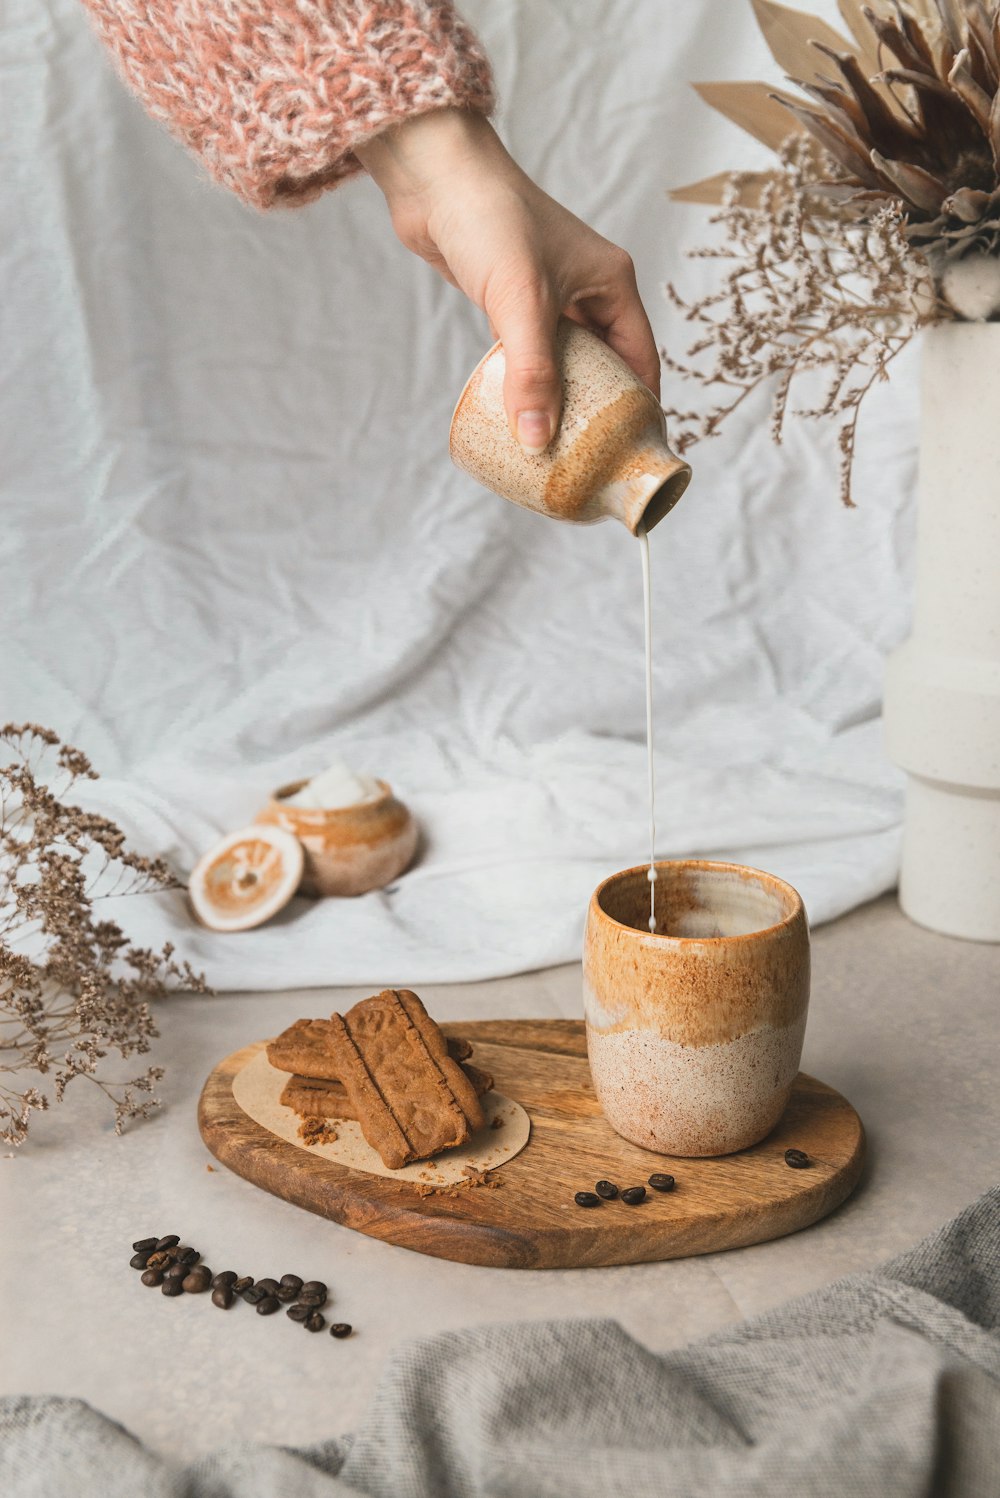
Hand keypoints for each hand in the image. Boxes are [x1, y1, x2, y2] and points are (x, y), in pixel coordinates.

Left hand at [356, 109, 659, 452]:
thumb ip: (533, 372)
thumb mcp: (521, 303)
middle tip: (589, 461)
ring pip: (567, 363)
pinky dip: (529, 383)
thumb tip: (538, 438)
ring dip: (561, 400)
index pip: (642, 359)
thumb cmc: (490, 222)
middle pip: (607, 366)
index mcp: (612, 284)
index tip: (632, 452)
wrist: (435, 179)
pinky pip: (532, 355)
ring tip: (555, 448)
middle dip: (598, 411)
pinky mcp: (514, 302)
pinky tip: (519, 413)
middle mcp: (589, 291)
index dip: (641, 407)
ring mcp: (551, 297)